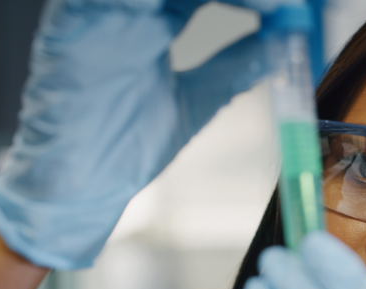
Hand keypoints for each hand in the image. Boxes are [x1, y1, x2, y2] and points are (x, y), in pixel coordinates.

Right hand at [0, 0, 288, 270]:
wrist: (68, 192)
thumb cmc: (114, 152)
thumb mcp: (191, 103)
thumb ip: (230, 67)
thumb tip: (279, 45)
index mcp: (143, 12)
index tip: (297, 5)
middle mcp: (119, 2)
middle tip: (292, 3)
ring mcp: (99, 5)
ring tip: (277, 4)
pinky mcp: (81, 14)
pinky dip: (187, 0)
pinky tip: (249, 8)